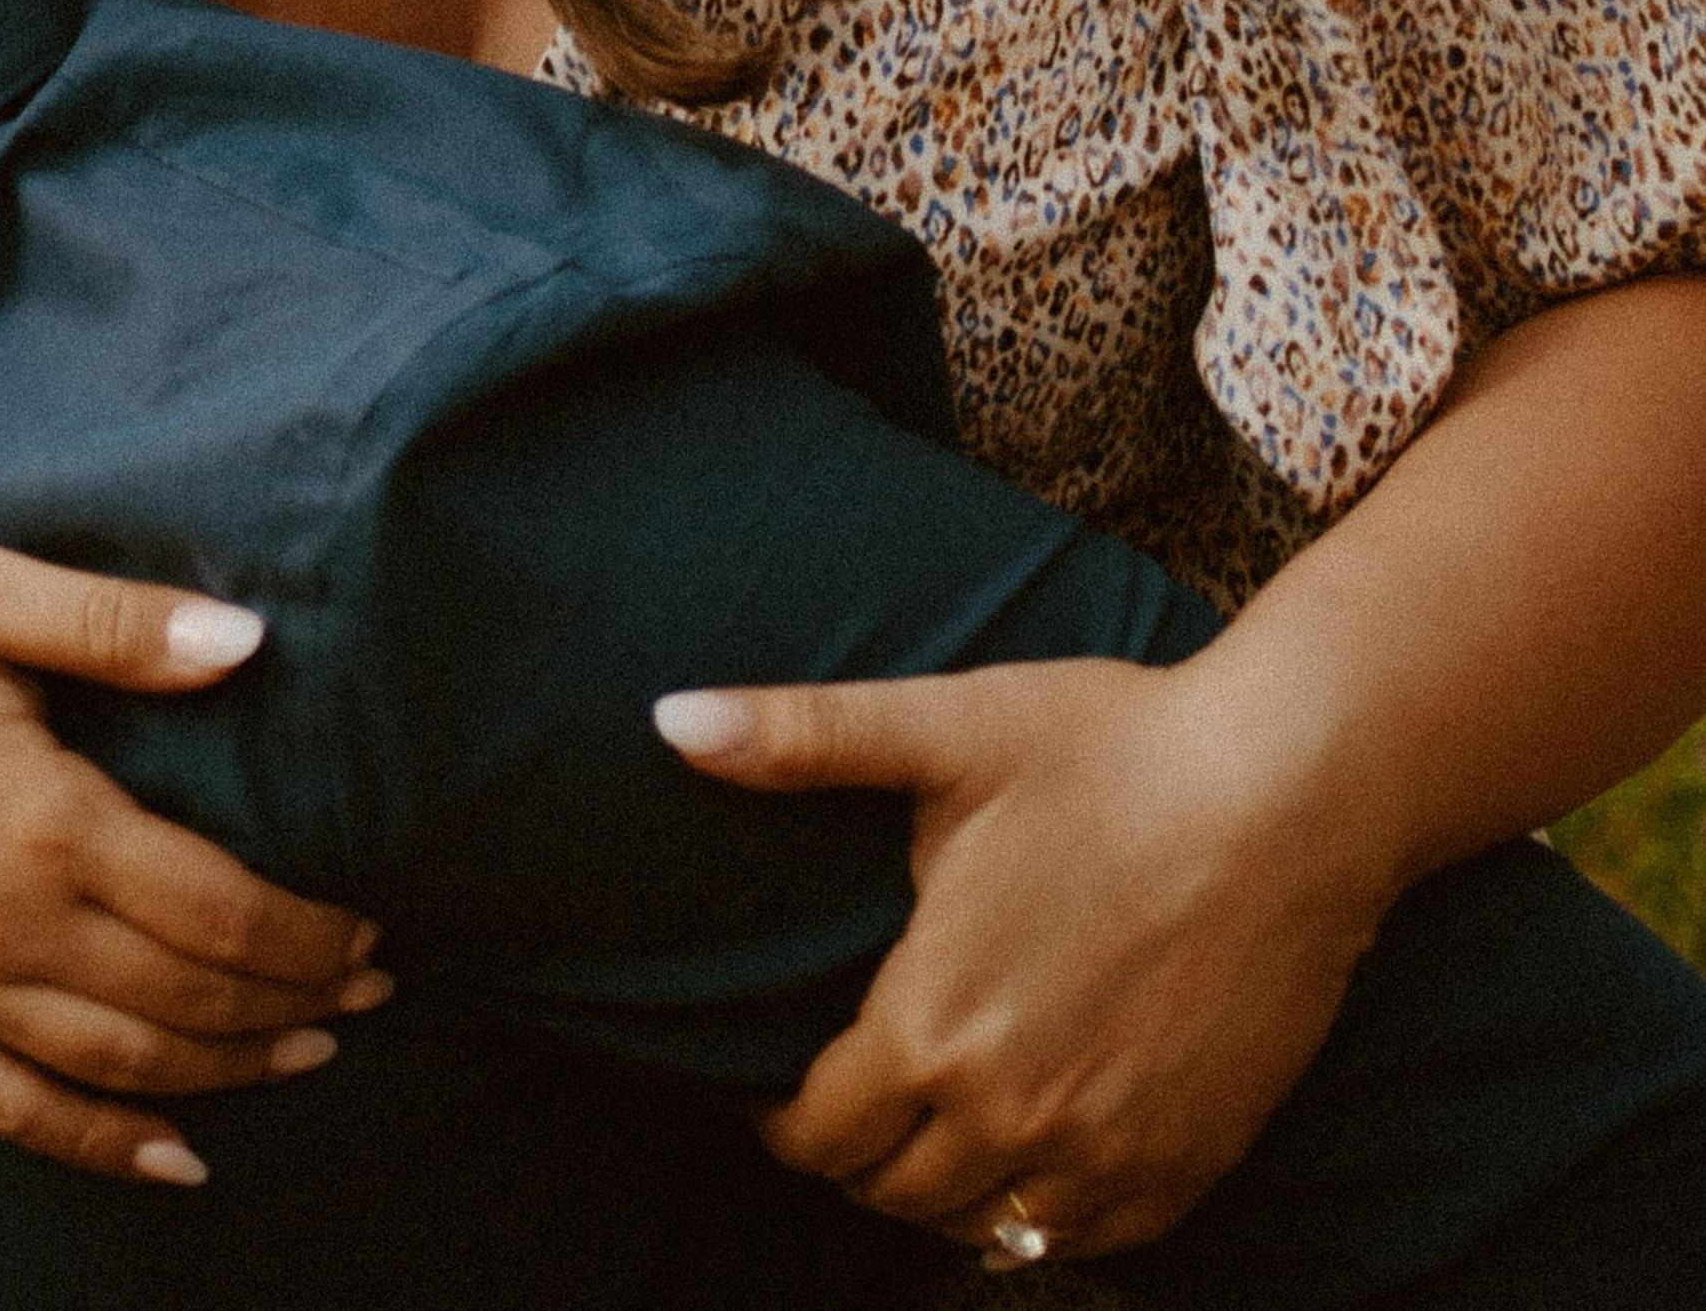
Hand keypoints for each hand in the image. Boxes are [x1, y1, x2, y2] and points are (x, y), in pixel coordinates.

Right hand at [0, 537, 387, 1185]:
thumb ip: (114, 623)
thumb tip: (250, 640)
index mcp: (44, 818)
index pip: (219, 908)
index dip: (311, 931)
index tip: (372, 927)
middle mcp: (5, 925)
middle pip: (188, 1001)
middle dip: (297, 1001)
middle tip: (371, 991)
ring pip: (121, 1068)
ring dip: (230, 1072)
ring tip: (307, 1053)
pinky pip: (13, 1110)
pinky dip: (101, 1146)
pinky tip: (174, 1157)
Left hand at [654, 655, 1388, 1260]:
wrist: (1290, 793)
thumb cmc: (1111, 750)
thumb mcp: (943, 728)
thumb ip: (798, 738)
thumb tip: (668, 716)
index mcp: (934, 1026)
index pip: (818, 1134)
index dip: (776, 1118)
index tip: (767, 1084)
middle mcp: (1015, 1116)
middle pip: (892, 1193)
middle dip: (851, 1155)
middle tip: (840, 1100)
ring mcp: (1109, 1153)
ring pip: (983, 1229)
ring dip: (938, 1192)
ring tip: (919, 1128)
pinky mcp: (1191, 1162)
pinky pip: (1084, 1242)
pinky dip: (1035, 1218)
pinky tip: (1020, 1160)